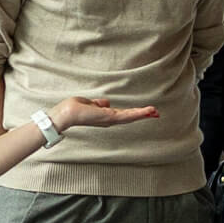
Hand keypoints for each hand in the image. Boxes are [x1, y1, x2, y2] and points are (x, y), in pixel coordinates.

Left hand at [48, 94, 163, 128]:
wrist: (67, 113)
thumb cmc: (74, 109)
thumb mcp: (90, 104)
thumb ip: (99, 104)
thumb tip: (105, 103)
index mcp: (106, 116)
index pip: (124, 114)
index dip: (135, 113)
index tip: (147, 112)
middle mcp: (109, 119)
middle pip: (130, 117)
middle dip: (143, 115)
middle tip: (156, 114)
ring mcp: (110, 119)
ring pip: (130, 117)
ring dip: (143, 114)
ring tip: (155, 112)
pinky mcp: (109, 117)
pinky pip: (126, 116)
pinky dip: (136, 114)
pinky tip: (145, 112)